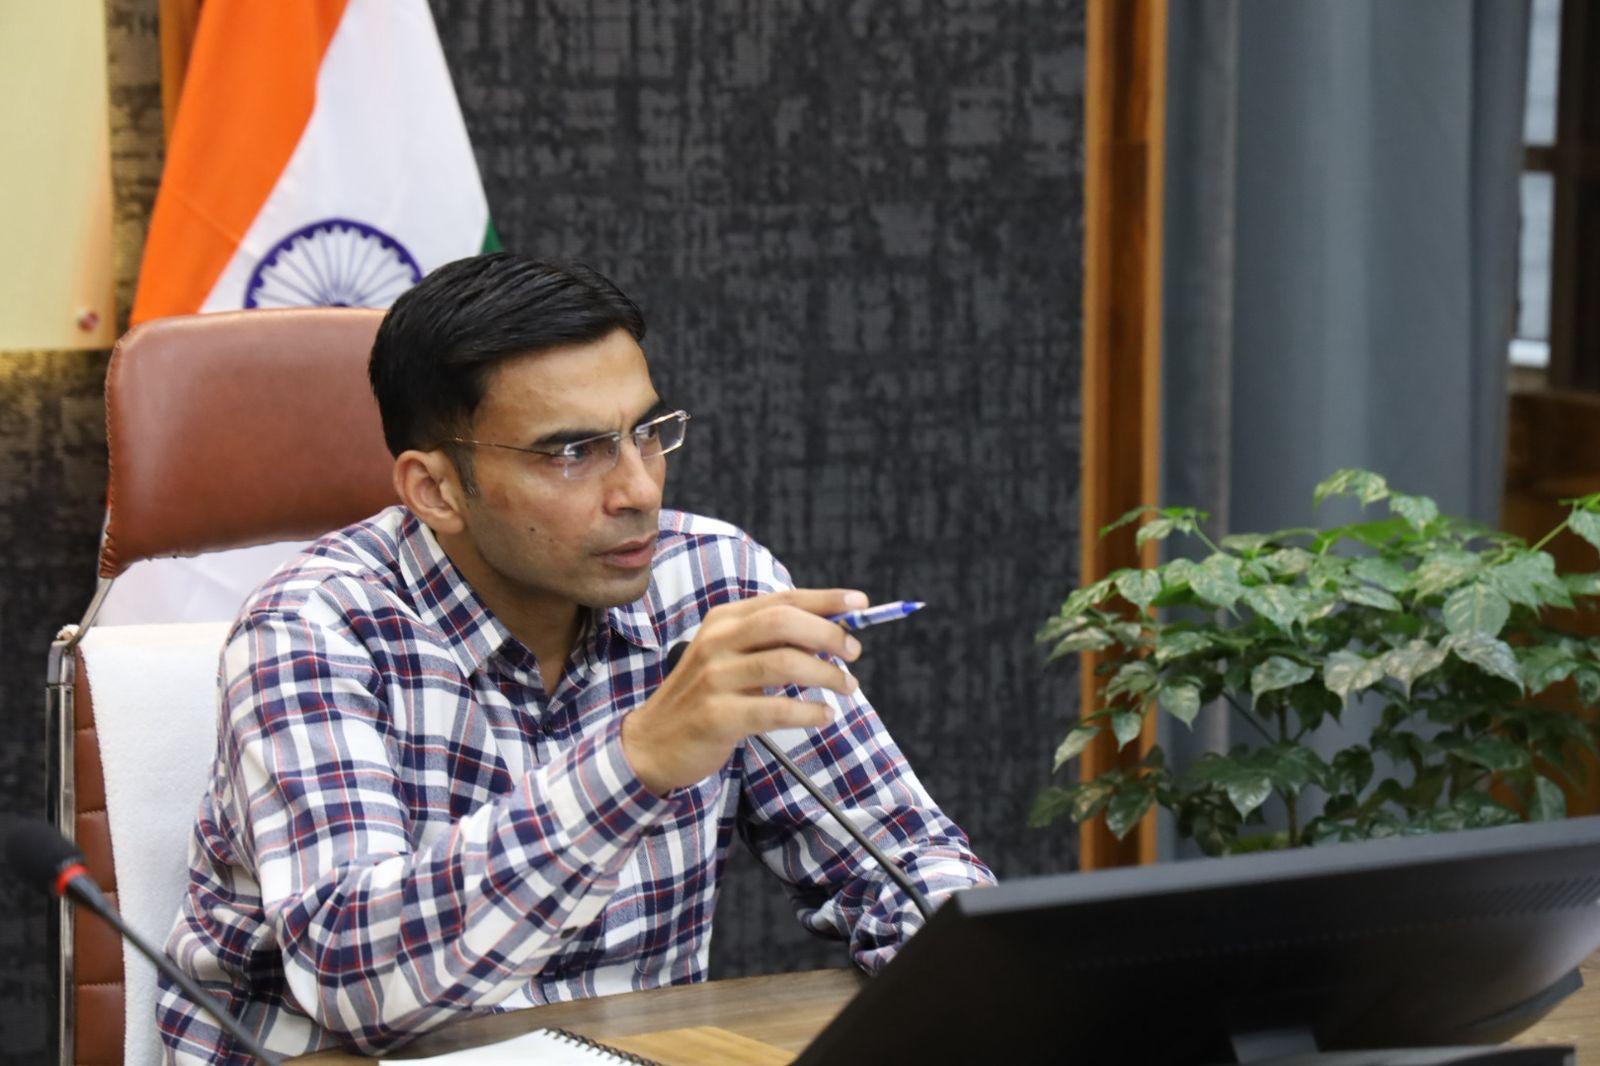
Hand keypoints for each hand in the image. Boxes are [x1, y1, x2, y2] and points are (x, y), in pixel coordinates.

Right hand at [620, 588, 867, 795]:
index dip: (825, 600)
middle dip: (828, 634)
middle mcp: (717, 642)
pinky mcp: (717, 715)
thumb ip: (769, 641)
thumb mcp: (729, 657)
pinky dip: (808, 712)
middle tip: (853, 653)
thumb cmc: (703, 698)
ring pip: (785, 664)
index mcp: (724, 621)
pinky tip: (824, 716)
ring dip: (826, 675)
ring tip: (847, 687)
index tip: (860, 604)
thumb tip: (832, 632)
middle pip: (784, 623)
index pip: (782, 600)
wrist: (653, 742)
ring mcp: (715, 678)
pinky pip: (775, 710)